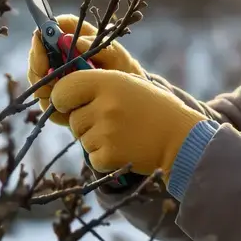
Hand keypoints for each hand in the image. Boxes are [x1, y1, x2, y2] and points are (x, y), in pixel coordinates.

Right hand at [26, 15, 145, 125]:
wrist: (129, 104)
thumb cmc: (124, 74)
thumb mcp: (119, 61)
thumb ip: (103, 49)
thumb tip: (77, 41)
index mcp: (78, 39)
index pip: (56, 26)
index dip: (45, 32)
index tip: (42, 43)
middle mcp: (64, 56)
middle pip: (39, 53)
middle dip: (38, 63)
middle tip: (47, 71)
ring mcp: (58, 77)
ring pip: (38, 78)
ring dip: (44, 84)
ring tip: (59, 89)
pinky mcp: (57, 98)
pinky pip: (45, 101)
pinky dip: (52, 103)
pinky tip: (65, 107)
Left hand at [51, 68, 207, 176]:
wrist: (181, 139)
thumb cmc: (152, 108)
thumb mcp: (127, 83)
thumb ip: (95, 83)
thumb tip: (59, 90)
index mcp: (108, 82)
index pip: (62, 89)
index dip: (63, 97)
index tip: (71, 102)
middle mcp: (105, 105)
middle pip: (72, 118)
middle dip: (85, 121)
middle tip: (113, 121)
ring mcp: (106, 132)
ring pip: (82, 139)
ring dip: (96, 140)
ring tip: (123, 134)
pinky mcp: (109, 156)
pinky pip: (92, 158)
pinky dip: (105, 158)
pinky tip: (125, 149)